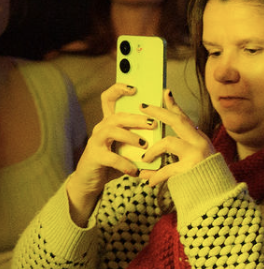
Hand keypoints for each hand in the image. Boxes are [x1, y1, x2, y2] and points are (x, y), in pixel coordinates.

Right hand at [64, 82, 151, 225]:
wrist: (93, 180)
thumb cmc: (115, 160)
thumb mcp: (130, 146)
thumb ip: (143, 136)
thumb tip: (166, 128)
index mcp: (111, 122)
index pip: (109, 98)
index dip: (119, 89)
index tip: (134, 87)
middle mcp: (102, 127)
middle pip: (116, 115)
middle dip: (136, 118)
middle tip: (152, 123)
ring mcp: (96, 141)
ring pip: (111, 131)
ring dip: (130, 137)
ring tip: (145, 145)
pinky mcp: (94, 156)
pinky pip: (110, 157)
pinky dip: (124, 163)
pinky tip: (135, 169)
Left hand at [139, 89, 214, 187]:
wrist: (218, 195)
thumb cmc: (204, 177)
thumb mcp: (193, 160)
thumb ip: (174, 155)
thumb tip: (151, 155)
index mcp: (199, 139)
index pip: (185, 118)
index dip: (174, 105)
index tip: (165, 92)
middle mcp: (200, 143)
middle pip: (178, 121)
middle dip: (159, 112)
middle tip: (143, 107)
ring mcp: (196, 154)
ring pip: (168, 142)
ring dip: (153, 150)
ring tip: (144, 159)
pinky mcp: (190, 168)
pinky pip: (167, 169)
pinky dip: (156, 176)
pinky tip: (149, 181)